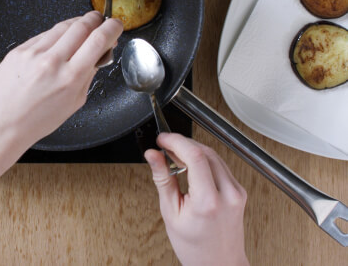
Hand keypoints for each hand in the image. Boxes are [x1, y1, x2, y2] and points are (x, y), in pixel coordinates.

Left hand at [0, 11, 122, 242]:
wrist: (1, 124)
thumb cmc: (36, 121)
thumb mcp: (73, 103)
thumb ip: (88, 76)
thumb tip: (99, 54)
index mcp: (70, 78)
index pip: (98, 40)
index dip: (112, 27)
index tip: (115, 25)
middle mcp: (52, 62)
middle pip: (81, 26)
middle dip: (95, 19)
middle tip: (99, 20)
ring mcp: (33, 53)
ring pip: (62, 26)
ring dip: (76, 24)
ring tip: (81, 27)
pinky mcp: (18, 50)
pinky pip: (43, 35)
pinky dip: (54, 35)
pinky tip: (57, 42)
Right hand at [145, 133, 248, 265]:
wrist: (219, 265)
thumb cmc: (195, 247)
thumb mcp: (170, 213)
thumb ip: (162, 179)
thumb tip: (153, 155)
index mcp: (208, 201)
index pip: (195, 156)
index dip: (176, 141)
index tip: (162, 139)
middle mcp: (228, 194)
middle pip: (205, 151)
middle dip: (182, 144)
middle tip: (165, 148)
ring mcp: (237, 191)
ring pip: (214, 155)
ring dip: (193, 150)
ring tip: (176, 158)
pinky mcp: (239, 190)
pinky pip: (221, 165)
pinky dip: (204, 160)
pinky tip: (191, 167)